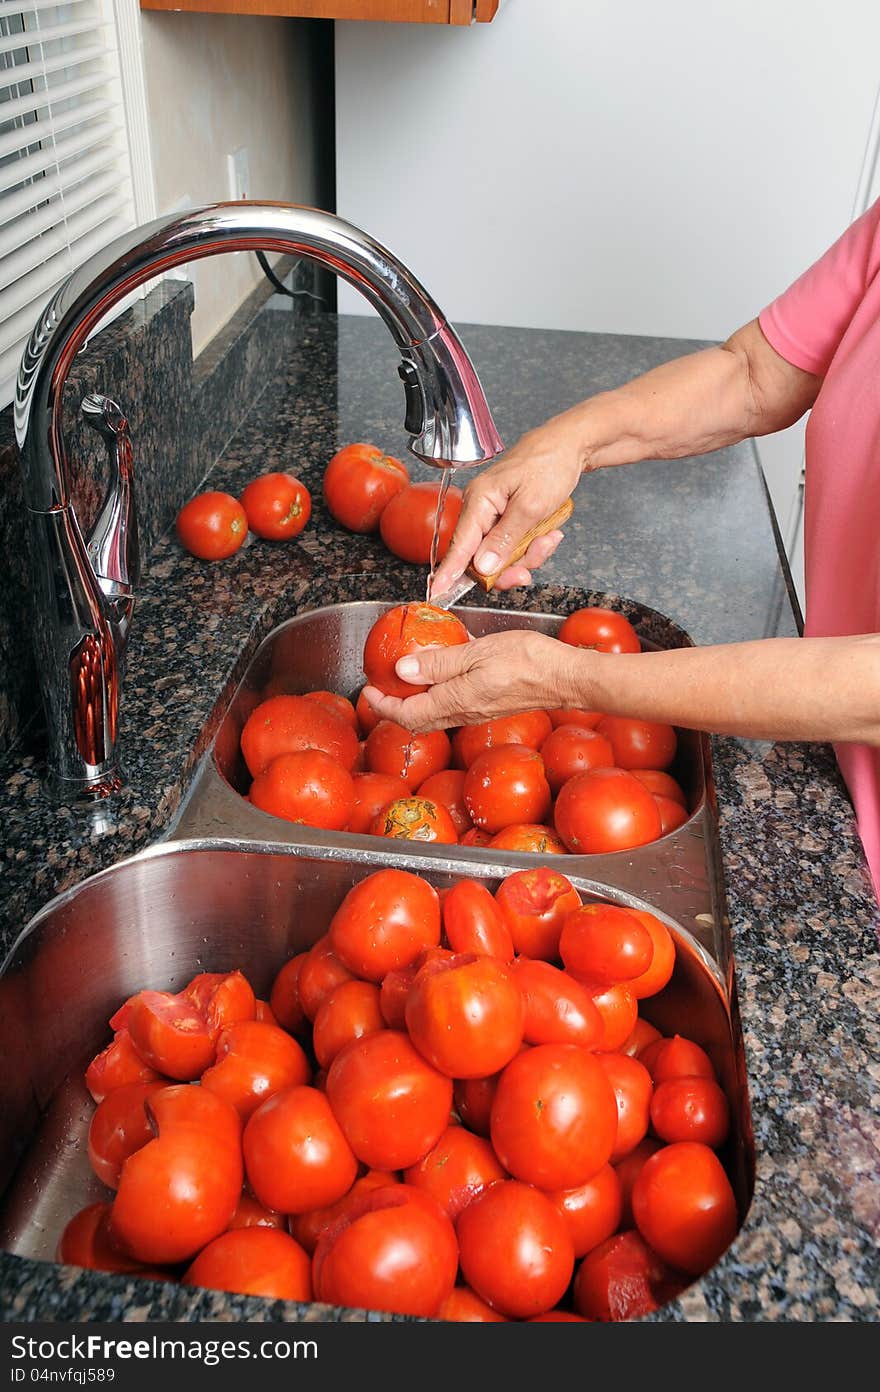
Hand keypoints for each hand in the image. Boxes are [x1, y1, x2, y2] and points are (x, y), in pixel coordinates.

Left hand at [362, 630, 586, 732]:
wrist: (566, 679)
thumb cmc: (529, 662)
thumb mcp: (478, 653)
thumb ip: (439, 663)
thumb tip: (403, 670)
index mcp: (456, 701)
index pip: (408, 714)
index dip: (383, 706)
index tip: (369, 690)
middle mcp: (464, 713)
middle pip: (418, 720)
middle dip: (393, 708)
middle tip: (380, 688)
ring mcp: (477, 713)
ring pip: (434, 716)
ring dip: (413, 703)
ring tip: (404, 681)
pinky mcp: (488, 707)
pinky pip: (452, 708)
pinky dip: (435, 697)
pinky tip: (438, 677)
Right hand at [429, 413, 585, 597]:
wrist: (571, 447)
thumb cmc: (550, 464)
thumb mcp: (532, 506)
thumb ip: (505, 538)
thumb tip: (483, 566)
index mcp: (480, 499)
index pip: (460, 544)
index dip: (450, 571)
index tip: (437, 592)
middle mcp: (482, 507)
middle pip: (483, 556)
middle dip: (510, 565)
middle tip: (528, 570)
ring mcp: (496, 513)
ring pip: (503, 554)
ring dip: (528, 554)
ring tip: (548, 538)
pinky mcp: (509, 517)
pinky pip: (515, 544)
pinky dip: (533, 545)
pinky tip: (549, 532)